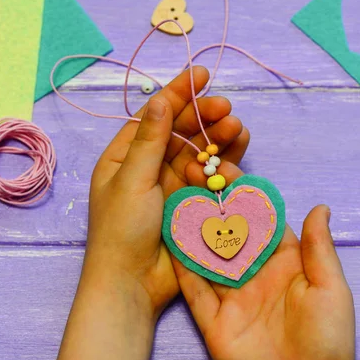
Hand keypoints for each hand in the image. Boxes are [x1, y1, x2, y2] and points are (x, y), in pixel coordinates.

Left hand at [58, 67, 250, 359]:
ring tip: (237, 128)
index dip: (177, 93)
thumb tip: (159, 99)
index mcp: (125, 156)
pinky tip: (238, 152)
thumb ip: (148, 140)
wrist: (133, 284)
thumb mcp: (131, 180)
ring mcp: (173, 185)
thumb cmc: (121, 230)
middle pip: (182, 132)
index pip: (154, 116)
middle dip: (204, 117)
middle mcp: (150, 166)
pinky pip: (211, 177)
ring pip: (200, 152)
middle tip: (226, 108)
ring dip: (218, 138)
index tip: (202, 74)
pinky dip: (224, 164)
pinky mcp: (193, 203)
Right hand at [175, 168, 354, 359]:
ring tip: (177, 196)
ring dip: (192, 228)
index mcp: (285, 264)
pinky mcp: (213, 321)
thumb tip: (320, 206)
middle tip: (193, 174)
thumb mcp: (329, 288)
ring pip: (207, 256)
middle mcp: (255, 276)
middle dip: (212, 204)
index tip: (225, 168)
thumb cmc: (327, 340)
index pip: (260, 220)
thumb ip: (318, 248)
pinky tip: (170, 239)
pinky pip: (194, 290)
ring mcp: (232, 298)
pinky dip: (181, 266)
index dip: (243, 194)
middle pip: (229, 232)